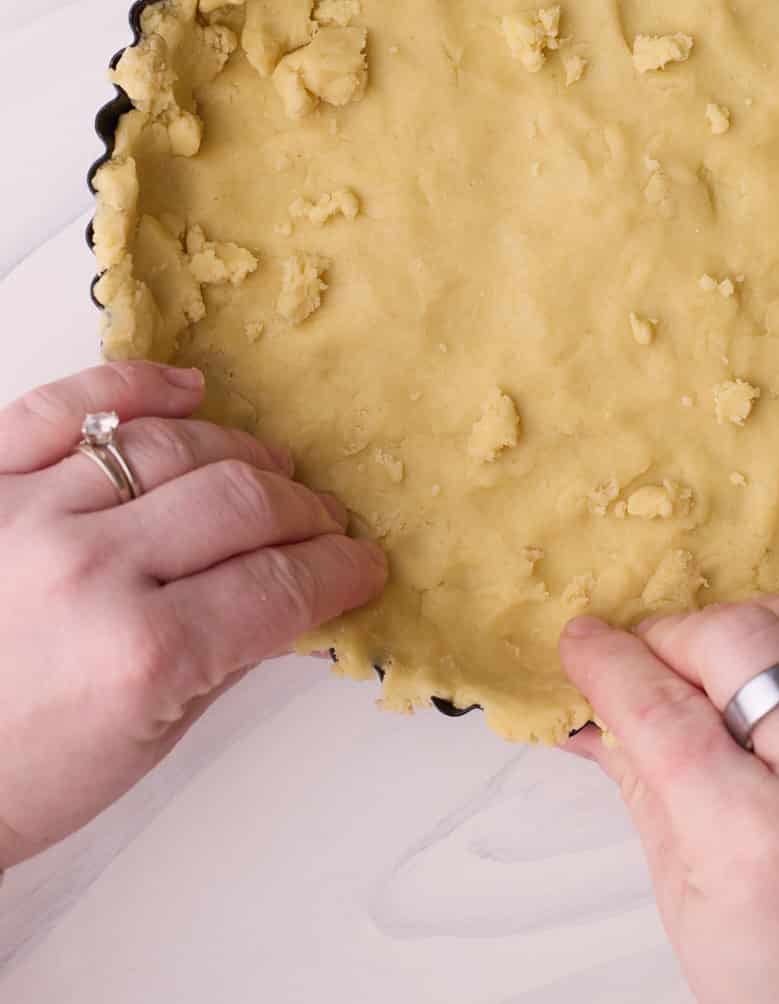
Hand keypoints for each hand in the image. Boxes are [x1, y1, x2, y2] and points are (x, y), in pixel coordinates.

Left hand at [0, 361, 385, 868]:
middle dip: (304, 515)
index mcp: (140, 656)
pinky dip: (134, 386)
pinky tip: (188, 394)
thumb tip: (301, 595)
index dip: (339, 570)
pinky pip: (66, 406)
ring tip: (268, 473)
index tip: (361, 565)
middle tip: (323, 526)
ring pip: (171, 446)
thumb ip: (229, 656)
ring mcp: (28, 515)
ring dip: (241, 454)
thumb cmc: (19, 776)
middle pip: (240, 503)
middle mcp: (88, 572)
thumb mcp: (147, 739)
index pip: (280, 586)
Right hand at [560, 587, 778, 1003]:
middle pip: (743, 647)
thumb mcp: (696, 916)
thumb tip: (592, 724)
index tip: (587, 641)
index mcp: (756, 845)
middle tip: (658, 654)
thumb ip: (648, 799)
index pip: (661, 713)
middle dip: (680, 634)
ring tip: (736, 636)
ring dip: (769, 614)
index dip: (610, 663)